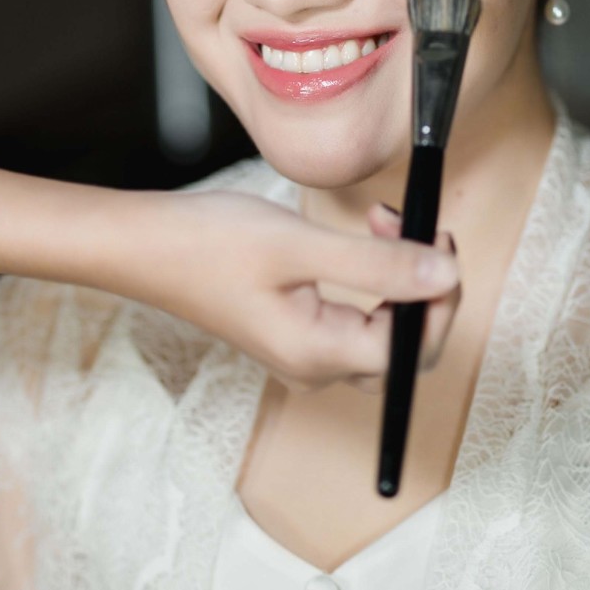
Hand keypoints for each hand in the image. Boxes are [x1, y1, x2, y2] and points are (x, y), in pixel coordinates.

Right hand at [112, 189, 461, 393]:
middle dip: (427, 289)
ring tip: (384, 221)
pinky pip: (358, 321)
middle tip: (420, 227)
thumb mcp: (301, 245)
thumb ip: (379, 264)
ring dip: (401, 281)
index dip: (441, 298)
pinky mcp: (296, 334)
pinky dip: (375, 282)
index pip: (413, 347)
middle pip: (406, 349)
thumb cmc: (208, 243)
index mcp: (320, 355)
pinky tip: (364, 240)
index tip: (439, 239)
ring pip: (384, 334)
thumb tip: (446, 274)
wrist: (143, 246)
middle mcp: (316, 368)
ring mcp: (305, 355)